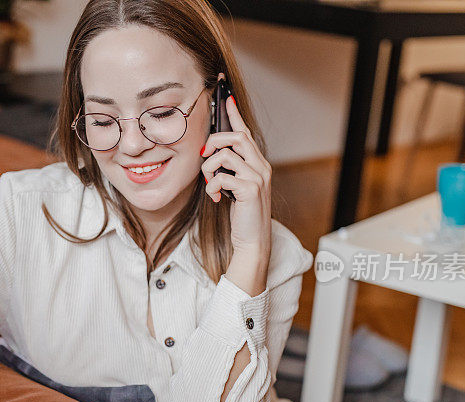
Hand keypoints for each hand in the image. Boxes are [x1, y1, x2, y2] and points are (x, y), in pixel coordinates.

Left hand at [201, 88, 271, 258]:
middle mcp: (261, 166)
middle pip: (237, 136)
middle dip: (214, 141)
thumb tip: (211, 155)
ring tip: (209, 183)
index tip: (225, 97)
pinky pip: (222, 177)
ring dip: (209, 167)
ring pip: (226, 154)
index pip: (245, 132)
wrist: (252, 240)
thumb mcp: (234, 187)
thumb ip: (229, 169)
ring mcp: (257, 177)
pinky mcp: (250, 190)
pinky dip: (212, 186)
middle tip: (203, 155)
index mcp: (258, 163)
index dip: (234, 114)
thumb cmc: (242, 214)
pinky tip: (215, 199)